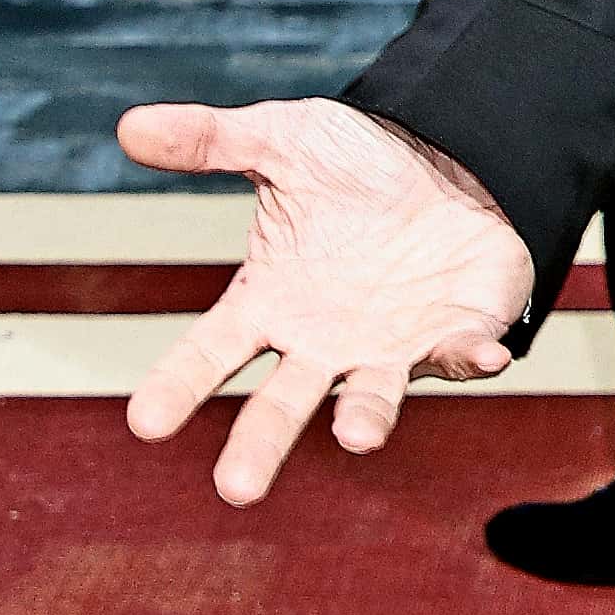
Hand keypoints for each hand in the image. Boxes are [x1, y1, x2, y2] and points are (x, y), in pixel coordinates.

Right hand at [119, 100, 534, 503]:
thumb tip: (127, 126)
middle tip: (238, 489)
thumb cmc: (354, 165)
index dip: (178, 385)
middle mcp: (322, 340)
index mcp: (269, 302)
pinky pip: (461, 357)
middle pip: (282, 402)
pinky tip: (487, 358)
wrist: (447, 161)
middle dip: (261, 443)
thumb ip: (209, 140)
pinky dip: (471, 359)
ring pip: (371, 398)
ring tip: (356, 435)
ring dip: (366, 417)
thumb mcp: (279, 140)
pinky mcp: (454, 335)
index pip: (209, 351)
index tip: (145, 422)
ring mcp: (389, 347)